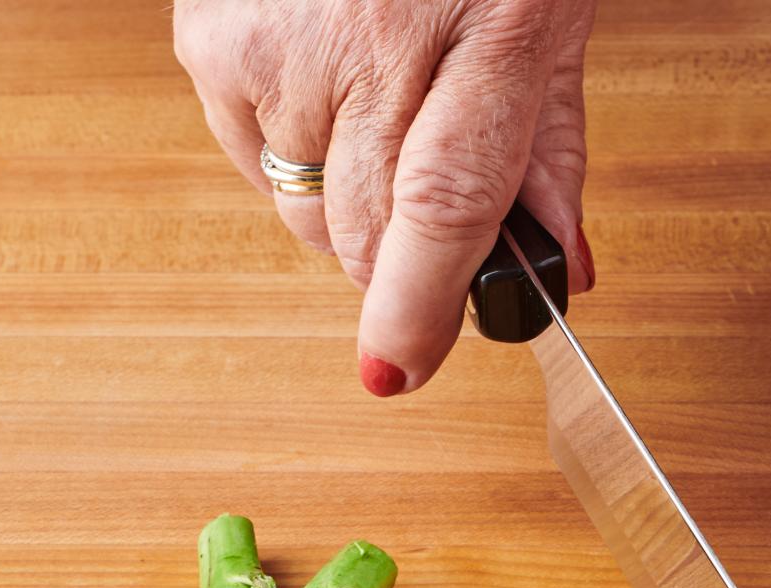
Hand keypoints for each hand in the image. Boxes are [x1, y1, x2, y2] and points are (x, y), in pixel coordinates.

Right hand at [174, 0, 596, 395]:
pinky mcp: (210, 41)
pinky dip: (286, 144)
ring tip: (373, 100)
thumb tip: (560, 274)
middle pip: (367, 234)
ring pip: (306, 211)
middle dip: (401, 257)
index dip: (417, 304)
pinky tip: (320, 74)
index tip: (396, 371)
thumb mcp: (549, 24)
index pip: (442, 201)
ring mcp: (280, 44)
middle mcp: (374, 41)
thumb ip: (552, 156)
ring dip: (343, 196)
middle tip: (425, 186)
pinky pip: (250, 159)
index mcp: (490, 33)